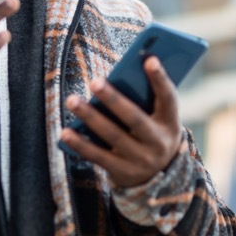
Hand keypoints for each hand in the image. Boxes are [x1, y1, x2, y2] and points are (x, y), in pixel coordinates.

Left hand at [61, 57, 184, 187]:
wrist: (159, 177)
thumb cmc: (152, 133)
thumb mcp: (159, 119)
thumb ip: (145, 99)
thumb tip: (116, 77)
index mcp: (170, 123)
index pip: (169, 98)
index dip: (160, 79)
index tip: (149, 59)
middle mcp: (158, 143)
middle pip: (134, 118)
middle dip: (113, 99)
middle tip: (94, 81)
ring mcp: (141, 160)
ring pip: (112, 136)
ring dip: (90, 117)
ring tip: (72, 100)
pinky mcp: (123, 172)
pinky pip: (98, 156)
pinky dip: (80, 144)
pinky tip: (65, 132)